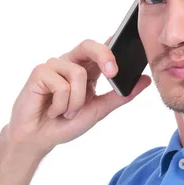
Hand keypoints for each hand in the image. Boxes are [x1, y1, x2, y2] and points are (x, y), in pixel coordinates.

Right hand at [6, 38, 150, 150]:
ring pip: (78, 73)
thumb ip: (120, 96)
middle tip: (112, 73)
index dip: (114, 45)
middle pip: (89, 45)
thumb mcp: (98, 110)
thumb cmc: (65, 123)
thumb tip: (145, 80)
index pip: (102, 48)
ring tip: (67, 112)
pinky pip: (60, 85)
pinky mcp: (39, 73)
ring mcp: (53, 66)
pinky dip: (61, 104)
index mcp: (87, 69)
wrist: (38, 139)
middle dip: (104, 55)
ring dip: (76, 101)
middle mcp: (70, 63)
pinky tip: (53, 111)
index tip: (131, 50)